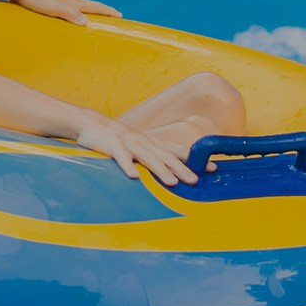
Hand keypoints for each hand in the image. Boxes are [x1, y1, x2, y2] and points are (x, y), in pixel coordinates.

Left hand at [13, 0, 121, 25]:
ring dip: (87, 10)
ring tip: (92, 15)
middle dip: (101, 11)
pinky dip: (73, 11)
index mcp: (71, 1)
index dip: (107, 11)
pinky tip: (67, 13)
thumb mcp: (53, 8)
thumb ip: (69, 14)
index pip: (94, 6)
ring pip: (77, 5)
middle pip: (88, 5)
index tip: (120, 15)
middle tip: (112, 15)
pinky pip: (66, 7)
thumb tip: (86, 22)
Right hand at [76, 114, 197, 186]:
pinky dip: (128, 167)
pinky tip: (134, 177)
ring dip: (160, 170)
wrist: (93, 123)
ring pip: (148, 158)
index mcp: (153, 143)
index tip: (212, 168)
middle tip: (195, 180)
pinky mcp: (114, 148)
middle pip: (166, 157)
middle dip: (181, 169)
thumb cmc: (120, 138)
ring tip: (172, 182)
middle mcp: (145, 143)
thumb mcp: (141, 144)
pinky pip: (122, 159)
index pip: (178, 151)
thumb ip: (157, 155)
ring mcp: (130, 144)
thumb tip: (175, 169)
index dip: (195, 160)